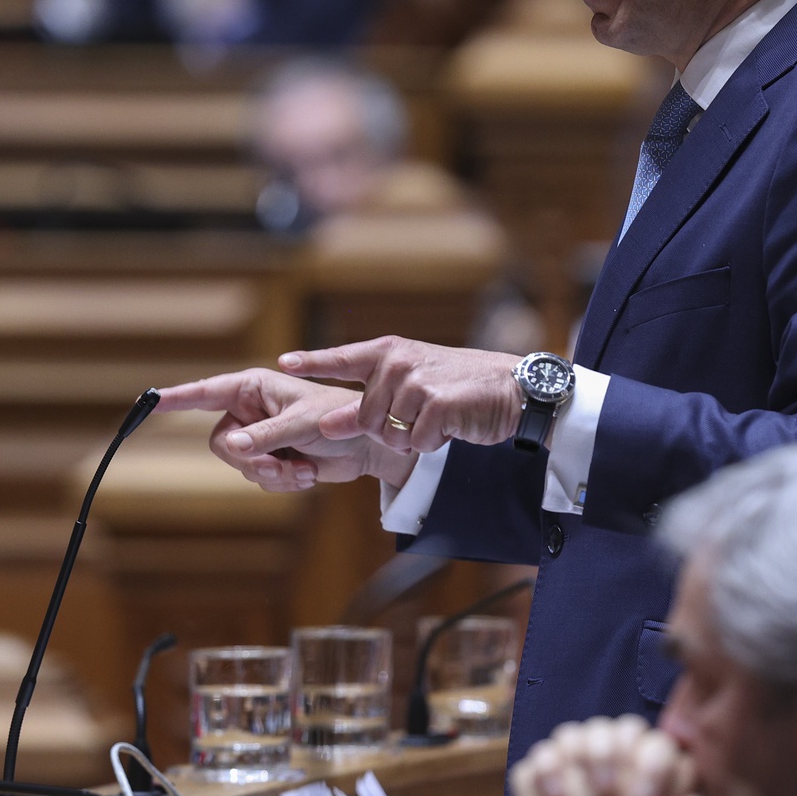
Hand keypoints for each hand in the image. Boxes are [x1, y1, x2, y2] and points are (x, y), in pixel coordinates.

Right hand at [154, 368, 415, 492]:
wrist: (366, 446)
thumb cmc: (337, 419)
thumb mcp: (300, 425)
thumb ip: (264, 436)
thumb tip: (231, 446)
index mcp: (253, 387)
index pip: (206, 392)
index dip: (177, 398)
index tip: (150, 401)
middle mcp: (250, 410)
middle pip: (221, 444)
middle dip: (250, 461)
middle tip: (278, 464)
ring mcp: (259, 436)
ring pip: (240, 467)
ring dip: (273, 474)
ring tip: (302, 468)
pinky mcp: (271, 458)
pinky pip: (259, 479)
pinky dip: (283, 482)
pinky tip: (306, 473)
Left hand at [279, 337, 524, 453]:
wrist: (511, 389)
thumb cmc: (459, 387)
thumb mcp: (411, 385)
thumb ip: (369, 401)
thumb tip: (327, 424)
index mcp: (389, 352)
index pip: (343, 358)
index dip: (313, 362)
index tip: (285, 363)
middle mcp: (399, 362)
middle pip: (364, 418)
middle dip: (387, 431)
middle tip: (418, 419)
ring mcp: (417, 381)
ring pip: (389, 435)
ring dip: (411, 439)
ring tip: (436, 419)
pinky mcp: (437, 403)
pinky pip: (416, 442)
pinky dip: (432, 443)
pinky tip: (449, 426)